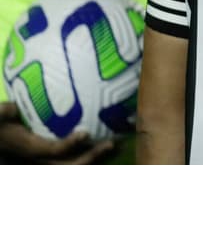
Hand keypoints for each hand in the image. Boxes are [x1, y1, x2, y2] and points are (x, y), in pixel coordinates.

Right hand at [0, 101, 115, 163]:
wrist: (5, 142)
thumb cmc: (4, 126)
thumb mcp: (0, 117)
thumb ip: (4, 113)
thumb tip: (11, 108)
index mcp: (30, 148)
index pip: (51, 151)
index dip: (68, 145)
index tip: (84, 134)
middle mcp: (42, 160)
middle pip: (69, 165)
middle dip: (91, 158)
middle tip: (111, 144)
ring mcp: (51, 162)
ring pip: (77, 166)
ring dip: (98, 159)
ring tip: (119, 145)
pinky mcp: (59, 159)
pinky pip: (78, 161)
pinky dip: (97, 156)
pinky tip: (114, 144)